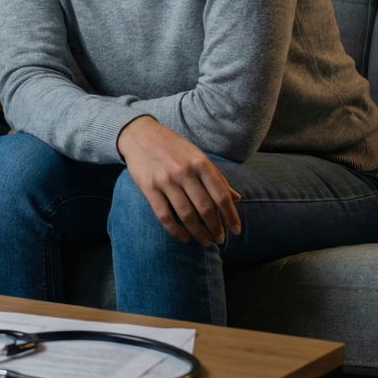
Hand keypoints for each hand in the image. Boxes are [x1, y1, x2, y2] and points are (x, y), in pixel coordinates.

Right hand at [116, 116, 241, 245]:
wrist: (140, 135)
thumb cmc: (174, 147)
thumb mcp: (198, 157)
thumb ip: (217, 177)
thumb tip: (237, 198)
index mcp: (201, 163)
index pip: (221, 195)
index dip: (230, 216)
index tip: (236, 231)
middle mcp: (185, 172)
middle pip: (205, 208)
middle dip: (215, 228)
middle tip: (219, 240)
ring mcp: (166, 180)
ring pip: (186, 215)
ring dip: (198, 233)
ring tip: (205, 242)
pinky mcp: (149, 188)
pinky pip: (164, 216)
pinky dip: (175, 230)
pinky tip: (184, 237)